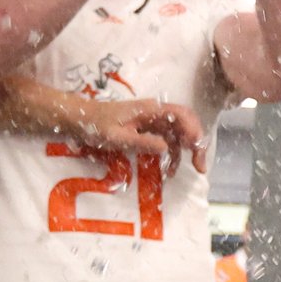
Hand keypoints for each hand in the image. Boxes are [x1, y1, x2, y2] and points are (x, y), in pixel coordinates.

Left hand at [86, 98, 208, 173]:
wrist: (80, 119)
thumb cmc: (96, 126)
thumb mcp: (117, 137)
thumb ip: (142, 142)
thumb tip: (167, 148)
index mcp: (150, 110)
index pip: (182, 115)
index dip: (194, 130)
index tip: (197, 150)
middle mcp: (156, 112)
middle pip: (185, 124)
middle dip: (196, 144)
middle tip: (200, 166)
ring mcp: (152, 120)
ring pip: (178, 134)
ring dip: (185, 152)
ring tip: (183, 172)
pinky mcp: (148, 129)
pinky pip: (167, 140)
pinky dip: (171, 154)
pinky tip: (168, 169)